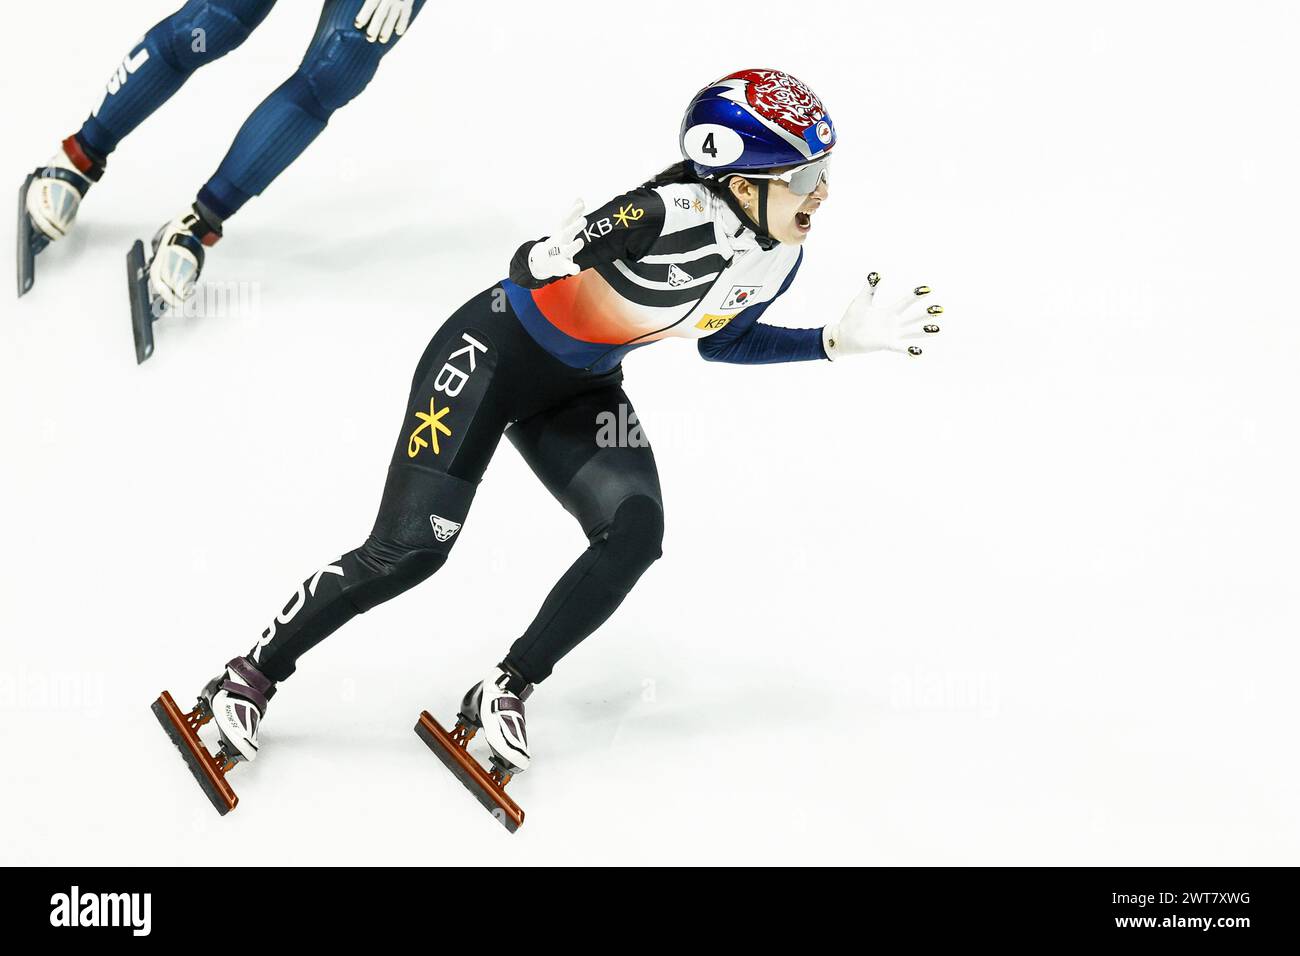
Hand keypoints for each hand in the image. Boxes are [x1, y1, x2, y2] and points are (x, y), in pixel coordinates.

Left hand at [355, 0, 414, 42]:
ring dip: (387, 30)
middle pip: (381, 15)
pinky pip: (406, 14)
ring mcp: (399, 0)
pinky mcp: (408, 2)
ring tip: (382, 40)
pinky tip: (398, 32)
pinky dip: (403, 24)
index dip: (364, 15)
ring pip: (393, 17)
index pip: (370, 5)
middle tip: (369, 38)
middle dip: (375, 28)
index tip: (358, 24)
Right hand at [527, 199, 586, 280]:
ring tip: (580, 241)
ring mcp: (561, 253)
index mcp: (562, 231)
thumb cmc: (558, 242)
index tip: (581, 204)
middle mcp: (561, 241)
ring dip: (574, 246)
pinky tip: (576, 269)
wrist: (542, 261)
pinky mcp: (563, 265)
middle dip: (574, 227)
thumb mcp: (564, 227)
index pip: (567, 220)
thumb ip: (573, 213)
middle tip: (583, 220)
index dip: (574, 212)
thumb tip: (580, 198)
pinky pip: (568, 266)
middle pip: (567, 232)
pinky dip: (572, 268)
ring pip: (568, 250)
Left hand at [822, 272, 943, 358]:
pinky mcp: (886, 344)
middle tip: (940, 309)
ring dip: (924, 331)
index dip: (916, 296)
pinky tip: (918, 351)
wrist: (843, 335)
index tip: (928, 289)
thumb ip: (869, 288)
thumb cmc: (852, 318)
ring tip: (938, 329)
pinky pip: (900, 347)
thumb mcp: (862, 300)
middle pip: (913, 318)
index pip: (906, 302)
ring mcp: (891, 335)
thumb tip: (875, 274)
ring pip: (911, 332)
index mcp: (889, 313)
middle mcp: (893, 324)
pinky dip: (909, 350)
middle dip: (926, 314)